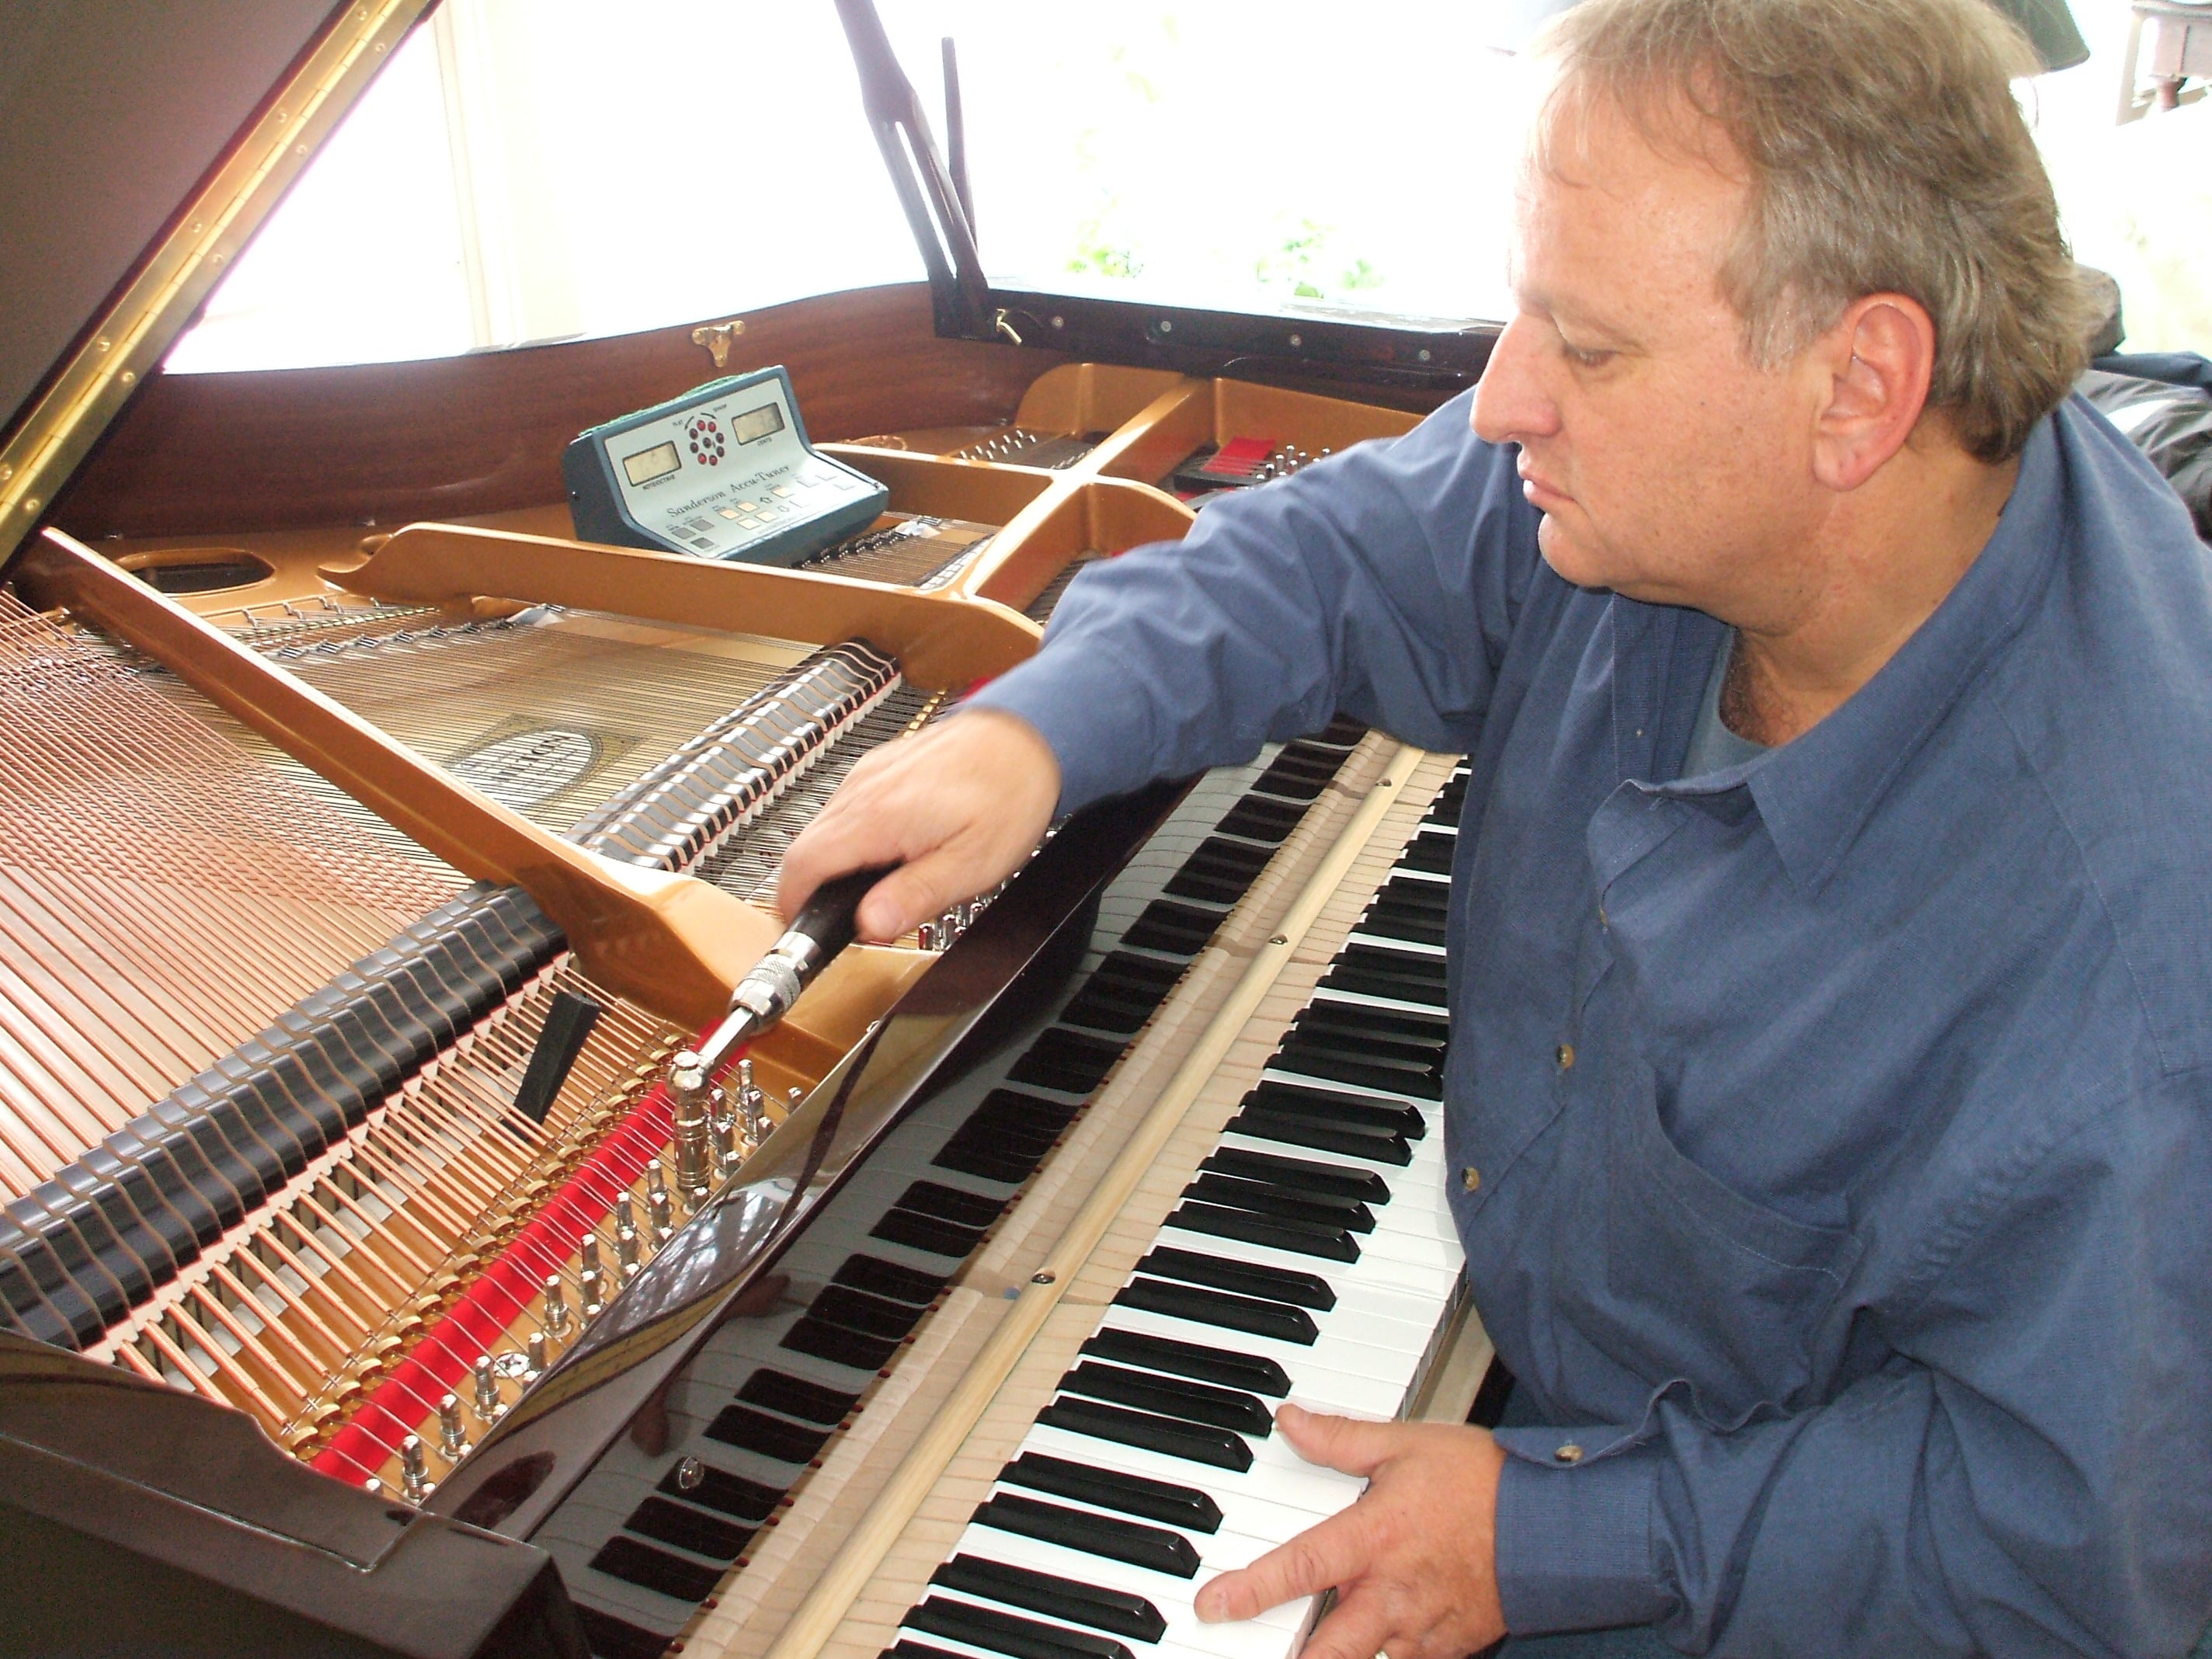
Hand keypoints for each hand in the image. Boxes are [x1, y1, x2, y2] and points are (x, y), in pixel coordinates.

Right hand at [775, 708, 1060, 941]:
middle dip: (816, 891)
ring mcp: (868, 776)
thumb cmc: (1009, 794)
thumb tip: (869, 924)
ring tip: (878, 889)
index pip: (802, 865)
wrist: (1028, 737)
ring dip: (834, 865)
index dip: (796, 906)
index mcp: (879, 816)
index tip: (808, 931)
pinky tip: (888, 853)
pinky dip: (850, 840)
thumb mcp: (972, 865)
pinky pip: (844, 811)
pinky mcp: (878, 770)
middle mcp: (863, 791)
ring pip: (822, 830)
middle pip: (805, 849)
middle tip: (852, 920)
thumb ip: (915, 896)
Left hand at [1194, 1403, 1508, 1658]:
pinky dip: (1387, 1656)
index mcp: (1375, 1538)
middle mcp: (1393, 1592)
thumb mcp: (1406, 1444)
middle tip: (1257, 1654)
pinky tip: (1377, 1640)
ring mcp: (1422, 1628)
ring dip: (1337, 1658)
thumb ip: (1341, 1439)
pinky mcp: (1449, 1648)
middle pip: (1328, 1650)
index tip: (1213, 1606)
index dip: (1251, 1590)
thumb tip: (1290, 1421)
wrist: (1556, 1523)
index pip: (1299, 1568)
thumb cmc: (1486, 1481)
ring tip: (1311, 1648)